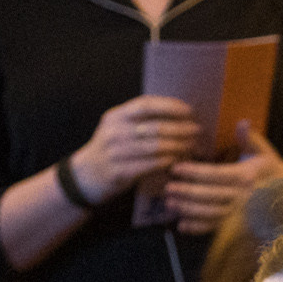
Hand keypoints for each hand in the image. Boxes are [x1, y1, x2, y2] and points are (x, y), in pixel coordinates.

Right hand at [69, 95, 197, 203]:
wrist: (85, 176)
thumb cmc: (111, 149)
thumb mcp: (118, 128)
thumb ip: (140, 120)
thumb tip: (177, 112)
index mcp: (115, 116)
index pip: (145, 105)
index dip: (169, 106)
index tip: (189, 111)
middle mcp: (114, 132)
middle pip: (154, 127)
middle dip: (180, 128)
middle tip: (197, 131)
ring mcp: (115, 153)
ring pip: (155, 147)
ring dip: (178, 146)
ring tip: (192, 145)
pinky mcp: (119, 172)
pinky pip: (150, 165)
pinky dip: (167, 161)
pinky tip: (178, 160)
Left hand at [163, 120, 282, 234]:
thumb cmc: (272, 171)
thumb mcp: (263, 152)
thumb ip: (249, 138)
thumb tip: (242, 122)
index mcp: (245, 176)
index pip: (215, 174)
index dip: (194, 172)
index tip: (176, 169)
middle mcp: (241, 196)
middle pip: (209, 195)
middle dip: (186, 192)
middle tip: (167, 188)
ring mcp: (239, 213)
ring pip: (210, 213)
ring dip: (188, 210)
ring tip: (170, 204)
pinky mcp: (237, 226)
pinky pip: (216, 228)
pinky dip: (198, 229)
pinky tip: (182, 226)